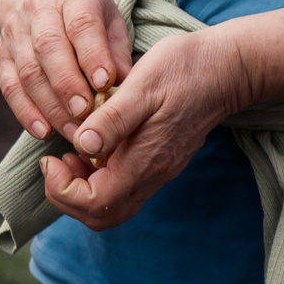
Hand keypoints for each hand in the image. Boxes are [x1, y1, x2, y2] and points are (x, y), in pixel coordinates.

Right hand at [0, 0, 131, 145]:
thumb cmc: (85, 14)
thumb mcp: (110, 19)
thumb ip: (117, 51)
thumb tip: (123, 86)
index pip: (81, 25)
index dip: (92, 55)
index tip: (105, 83)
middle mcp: (39, 10)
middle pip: (48, 48)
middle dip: (67, 85)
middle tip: (85, 114)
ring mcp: (15, 33)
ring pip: (28, 72)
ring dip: (50, 106)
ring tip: (73, 131)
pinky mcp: (1, 55)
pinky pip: (9, 87)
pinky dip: (25, 112)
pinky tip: (43, 131)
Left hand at [38, 28, 251, 230]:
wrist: (230, 67)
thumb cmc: (185, 69)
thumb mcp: (143, 85)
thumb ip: (112, 119)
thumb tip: (83, 146)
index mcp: (144, 161)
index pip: (95, 205)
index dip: (63, 189)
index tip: (53, 157)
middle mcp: (152, 175)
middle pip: (101, 216)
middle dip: (67, 197)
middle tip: (56, 162)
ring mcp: (158, 171)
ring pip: (112, 206)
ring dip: (81, 189)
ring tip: (71, 154)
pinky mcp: (160, 162)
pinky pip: (124, 188)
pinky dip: (98, 178)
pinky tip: (91, 147)